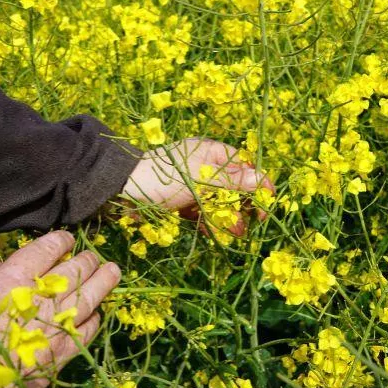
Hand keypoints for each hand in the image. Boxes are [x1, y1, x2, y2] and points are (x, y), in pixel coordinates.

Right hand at [0, 230, 120, 387]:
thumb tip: (0, 266)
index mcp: (14, 278)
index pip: (47, 250)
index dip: (61, 241)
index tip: (67, 238)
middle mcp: (42, 299)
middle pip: (74, 271)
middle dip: (86, 259)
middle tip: (93, 255)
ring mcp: (57, 328)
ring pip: (89, 298)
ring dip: (103, 282)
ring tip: (112, 272)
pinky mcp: (62, 355)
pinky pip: (86, 332)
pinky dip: (95, 319)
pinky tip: (97, 314)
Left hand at [122, 137, 274, 235]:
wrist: (122, 189)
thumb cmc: (164, 177)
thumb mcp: (202, 177)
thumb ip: (233, 181)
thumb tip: (263, 180)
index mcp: (211, 152)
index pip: (244, 167)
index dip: (258, 185)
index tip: (266, 205)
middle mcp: (203, 167)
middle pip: (233, 187)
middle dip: (243, 205)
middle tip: (253, 224)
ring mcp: (191, 186)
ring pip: (217, 203)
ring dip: (228, 217)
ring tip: (236, 234)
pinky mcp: (180, 202)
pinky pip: (201, 212)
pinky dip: (209, 222)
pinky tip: (217, 234)